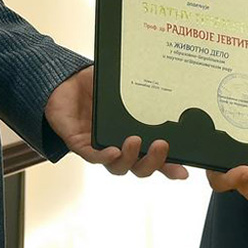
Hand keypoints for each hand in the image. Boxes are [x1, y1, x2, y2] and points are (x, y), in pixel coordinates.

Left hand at [44, 66, 188, 179]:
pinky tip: (113, 150)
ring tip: (136, 142)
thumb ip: (141, 87)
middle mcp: (118, 145)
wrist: (63, 83)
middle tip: (162, 146)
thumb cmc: (95, 86)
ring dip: (130, 159)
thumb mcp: (123, 85)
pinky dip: (103, 156)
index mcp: (133, 134)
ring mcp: (100, 146)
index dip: (170, 166)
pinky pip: (92, 156)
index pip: (154, 156)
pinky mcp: (79, 144)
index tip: (184, 171)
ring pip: (118, 166)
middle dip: (153, 162)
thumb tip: (167, 77)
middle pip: (139, 167)